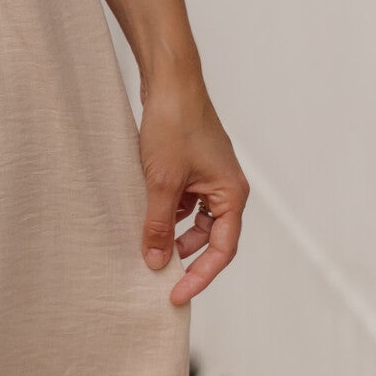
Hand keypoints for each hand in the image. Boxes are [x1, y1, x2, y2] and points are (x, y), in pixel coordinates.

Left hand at [139, 80, 246, 304]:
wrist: (168, 80)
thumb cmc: (173, 124)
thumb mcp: (161, 182)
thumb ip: (159, 225)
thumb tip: (155, 262)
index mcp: (231, 194)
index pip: (222, 250)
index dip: (199, 276)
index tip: (175, 295)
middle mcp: (226, 187)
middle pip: (210, 238)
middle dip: (184, 257)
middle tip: (157, 276)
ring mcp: (209, 176)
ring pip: (194, 220)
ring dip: (173, 234)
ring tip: (146, 245)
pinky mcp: (192, 166)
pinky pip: (183, 201)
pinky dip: (166, 212)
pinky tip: (144, 215)